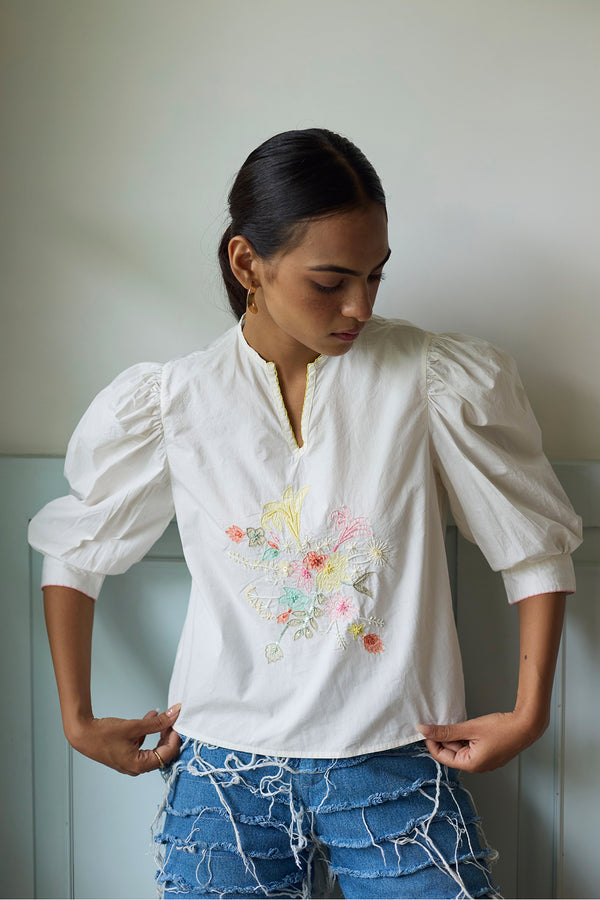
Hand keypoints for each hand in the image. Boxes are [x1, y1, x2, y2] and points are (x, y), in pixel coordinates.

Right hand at [67, 704, 181, 775]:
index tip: (177, 723)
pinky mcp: (126, 754)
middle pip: (162, 753)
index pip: (167, 754)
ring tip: (161, 717)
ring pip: (153, 748)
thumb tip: (174, 713)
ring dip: (158, 732)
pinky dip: (148, 732)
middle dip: (168, 735)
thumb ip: (157, 722)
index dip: (174, 737)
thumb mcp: (134, 726)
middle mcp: (136, 768)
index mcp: (139, 765)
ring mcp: (131, 762)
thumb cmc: (103, 734)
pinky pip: (143, 744)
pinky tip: (149, 717)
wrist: (82, 734)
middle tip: (171, 720)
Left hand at [418, 710, 545, 773]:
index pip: (443, 757)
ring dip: (455, 737)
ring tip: (454, 722)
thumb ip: (446, 731)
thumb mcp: (469, 728)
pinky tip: (465, 726)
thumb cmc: (502, 729)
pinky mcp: (490, 753)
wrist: (526, 726)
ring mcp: (485, 760)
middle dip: (444, 738)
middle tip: (437, 723)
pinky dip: (465, 737)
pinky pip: (471, 747)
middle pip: (452, 753)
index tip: (426, 730)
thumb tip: (424, 730)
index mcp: (472, 764)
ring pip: (461, 749)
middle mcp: (478, 766)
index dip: (432, 743)